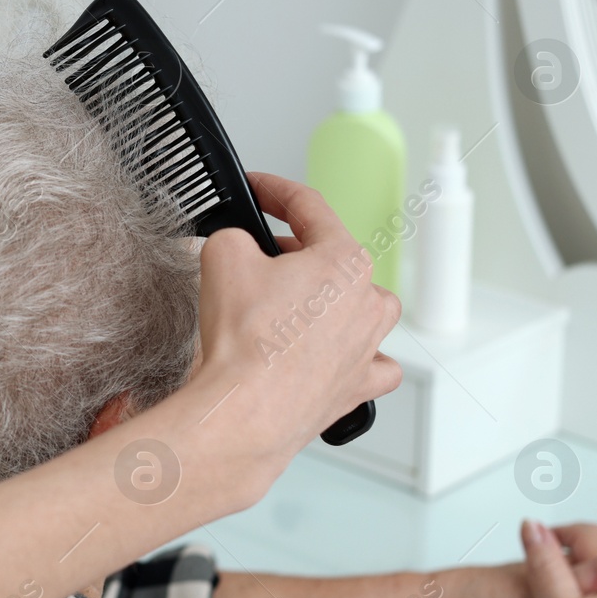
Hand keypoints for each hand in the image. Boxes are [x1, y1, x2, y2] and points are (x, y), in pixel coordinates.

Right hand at [188, 173, 400, 504]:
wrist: (246, 410)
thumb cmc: (245, 342)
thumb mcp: (223, 255)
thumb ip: (235, 236)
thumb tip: (238, 247)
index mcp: (345, 260)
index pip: (309, 207)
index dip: (274, 190)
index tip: (258, 188)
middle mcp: (368, 301)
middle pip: (335, 258)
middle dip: (294, 253)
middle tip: (254, 258)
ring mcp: (368, 346)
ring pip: (362, 308)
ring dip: (332, 301)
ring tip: (292, 307)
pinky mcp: (357, 386)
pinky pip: (374, 363)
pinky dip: (357, 356)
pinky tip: (334, 355)